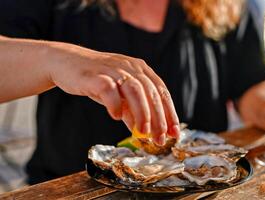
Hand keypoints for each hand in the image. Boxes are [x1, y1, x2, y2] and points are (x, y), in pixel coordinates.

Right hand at [46, 43, 179, 144]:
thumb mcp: (119, 96)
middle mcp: (131, 67)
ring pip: (136, 90)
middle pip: (152, 93)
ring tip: (143, 132)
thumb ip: (131, 112)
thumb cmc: (97, 80)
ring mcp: (114, 69)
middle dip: (159, 118)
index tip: (174, 132)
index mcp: (140, 70)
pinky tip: (116, 116)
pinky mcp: (96, 75)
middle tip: (160, 138)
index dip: (170, 113)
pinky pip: (109, 90)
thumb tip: (144, 133)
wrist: (66, 63)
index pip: (162, 92)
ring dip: (142, 112)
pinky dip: (115, 104)